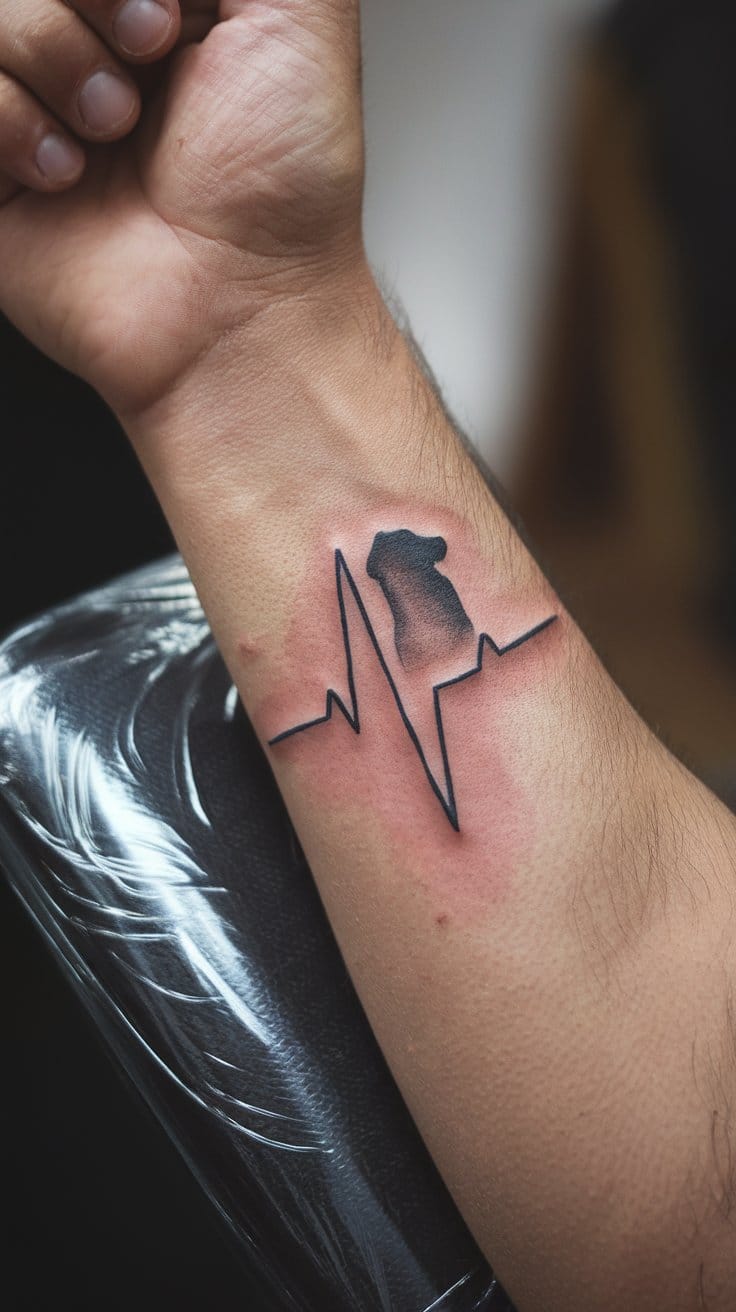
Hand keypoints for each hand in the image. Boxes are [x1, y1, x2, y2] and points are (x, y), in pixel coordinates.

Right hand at [0, 0, 365, 416]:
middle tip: (151, 61)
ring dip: (57, 66)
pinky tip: (66, 175)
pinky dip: (13, 130)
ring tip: (112, 136)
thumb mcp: (302, 9)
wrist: (240, 311)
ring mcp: (28, 95)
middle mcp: (84, 32)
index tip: (172, 12)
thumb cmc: (284, 184)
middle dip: (93, 1)